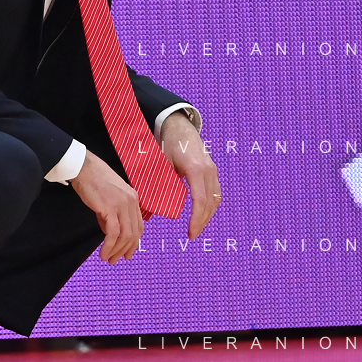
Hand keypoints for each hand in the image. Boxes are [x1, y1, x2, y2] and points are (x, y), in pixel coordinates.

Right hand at [70, 150, 143, 263]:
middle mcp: (131, 202)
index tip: (127, 254)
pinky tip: (103, 253)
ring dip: (116, 250)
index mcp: (133, 198)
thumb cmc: (93, 180)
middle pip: (134, 233)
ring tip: (108, 259)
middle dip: (125, 250)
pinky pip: (114, 233)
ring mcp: (122, 205)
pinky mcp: (111, 208)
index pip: (139, 226)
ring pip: (125, 235)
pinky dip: (109, 246)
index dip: (134, 242)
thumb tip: (109, 231)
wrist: (83, 168)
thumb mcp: (109, 198)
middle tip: (115, 260)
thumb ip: (112, 214)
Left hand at [160, 111, 221, 239]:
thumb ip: (156, 187)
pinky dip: (209, 205)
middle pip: (211, 203)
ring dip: (207, 215)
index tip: (191, 233)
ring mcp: (213, 170)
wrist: (178, 126)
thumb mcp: (160, 165)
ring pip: (215, 199)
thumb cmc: (167, 145)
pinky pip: (215, 192)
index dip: (197, 219)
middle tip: (192, 235)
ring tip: (196, 227)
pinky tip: (200, 214)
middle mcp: (208, 170)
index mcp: (196, 169)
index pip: (201, 200)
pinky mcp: (212, 170)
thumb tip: (146, 212)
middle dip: (202, 221)